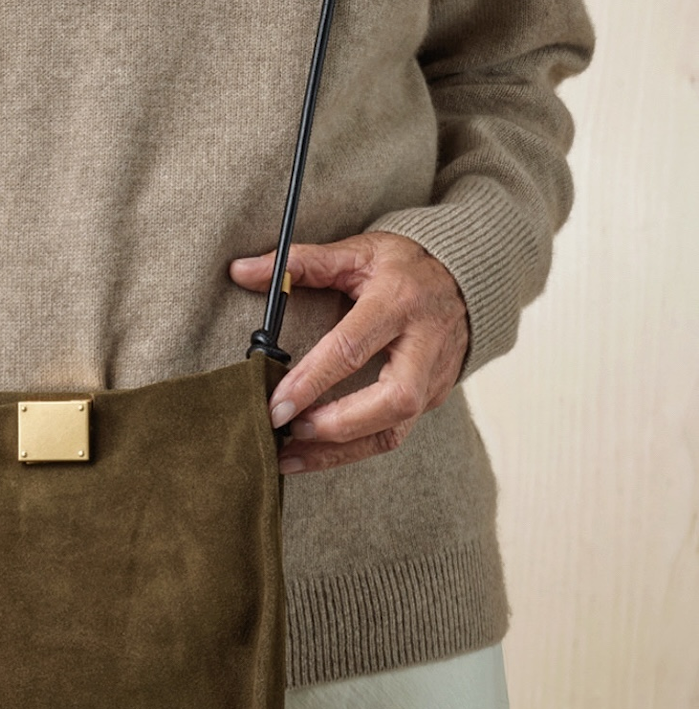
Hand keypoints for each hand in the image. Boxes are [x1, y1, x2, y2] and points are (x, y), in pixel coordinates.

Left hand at [229, 231, 468, 473]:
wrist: (469, 276)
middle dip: (337, 424)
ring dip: (339, 452)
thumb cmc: (404, 265)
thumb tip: (240, 271)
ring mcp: (434, 376)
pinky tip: (313, 455)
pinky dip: (351, 452)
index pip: (353, 348)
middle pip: (393, 399)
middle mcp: (425, 343)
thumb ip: (299, 263)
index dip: (311, 380)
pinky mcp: (433, 398)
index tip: (275, 406)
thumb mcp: (356, 252)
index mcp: (399, 301)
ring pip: (395, 430)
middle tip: (289, 431)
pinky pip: (393, 436)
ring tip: (290, 457)